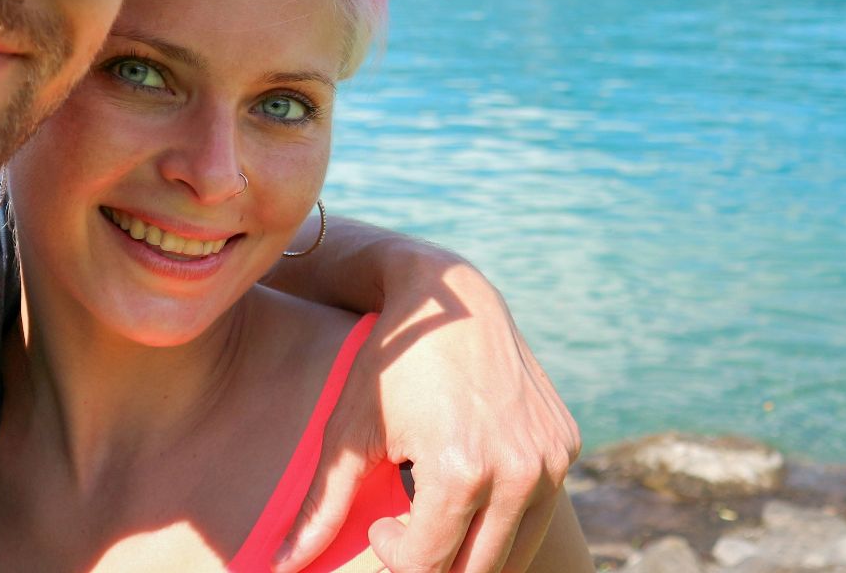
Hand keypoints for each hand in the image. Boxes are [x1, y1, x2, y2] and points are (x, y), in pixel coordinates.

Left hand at [274, 254, 580, 572]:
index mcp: (462, 471)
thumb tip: (281, 565)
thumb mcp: (350, 432)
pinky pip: (535, 513)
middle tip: (406, 526)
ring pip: (512, 554)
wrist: (451, 300)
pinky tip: (464, 485)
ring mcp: (550, 460)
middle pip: (474, 571)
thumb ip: (321, 506)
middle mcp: (517, 471)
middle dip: (433, 562)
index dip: (395, 557)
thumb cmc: (389, 364)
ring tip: (432, 508)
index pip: (429, 567)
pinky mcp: (565, 447)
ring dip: (469, 548)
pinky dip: (500, 519)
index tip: (380, 524)